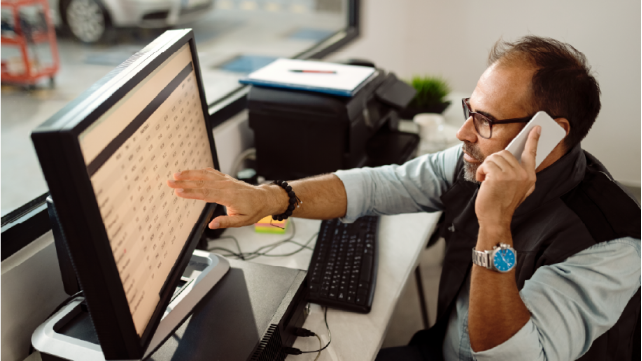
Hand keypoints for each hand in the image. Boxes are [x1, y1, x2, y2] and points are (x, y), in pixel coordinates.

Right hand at [167, 168, 283, 228]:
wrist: (263, 198)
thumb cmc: (253, 210)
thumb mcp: (242, 221)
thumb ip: (226, 222)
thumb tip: (212, 225)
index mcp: (229, 196)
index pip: (206, 194)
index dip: (191, 193)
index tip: (179, 192)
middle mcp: (226, 186)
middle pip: (202, 183)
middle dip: (184, 182)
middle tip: (170, 183)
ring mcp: (226, 180)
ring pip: (205, 175)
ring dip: (190, 174)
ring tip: (176, 175)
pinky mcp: (225, 178)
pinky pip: (211, 172)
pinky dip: (200, 171)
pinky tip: (190, 172)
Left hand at [475, 127, 540, 229]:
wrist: (495, 219)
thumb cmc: (501, 204)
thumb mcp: (517, 189)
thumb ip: (517, 173)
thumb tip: (510, 157)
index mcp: (530, 177)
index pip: (532, 153)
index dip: (533, 140)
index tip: (536, 128)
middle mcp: (524, 175)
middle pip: (505, 153)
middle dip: (493, 162)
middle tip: (489, 175)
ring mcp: (512, 175)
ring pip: (495, 157)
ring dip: (486, 167)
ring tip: (486, 180)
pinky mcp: (499, 176)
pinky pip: (486, 164)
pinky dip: (481, 171)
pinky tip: (482, 181)